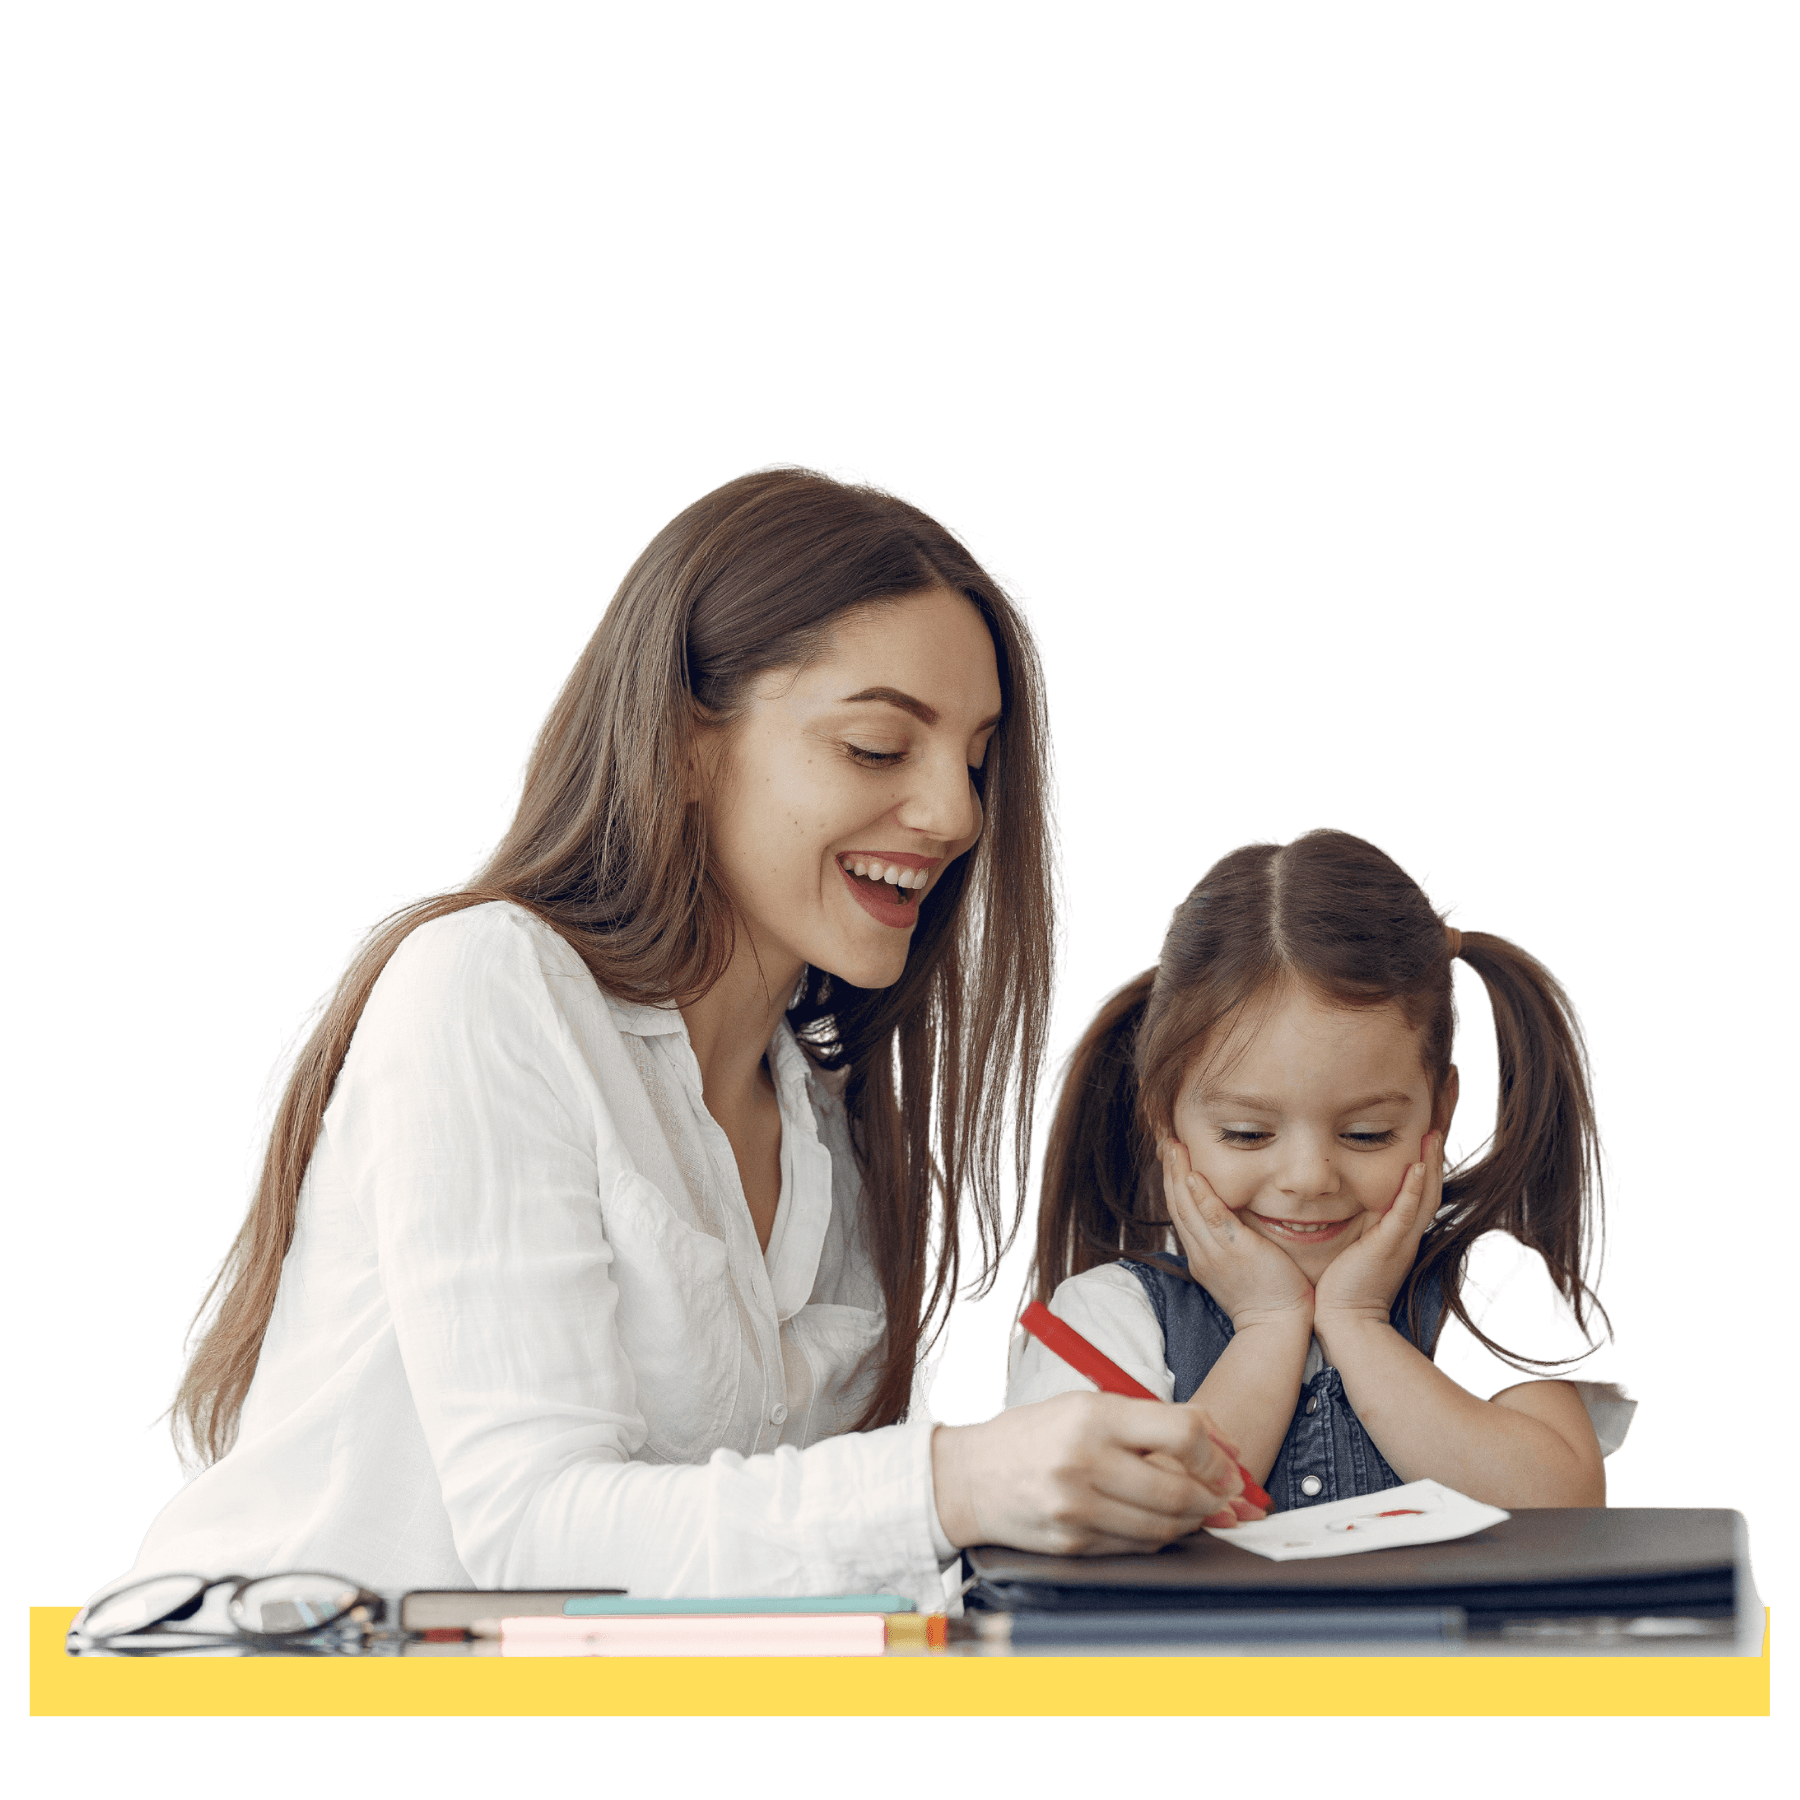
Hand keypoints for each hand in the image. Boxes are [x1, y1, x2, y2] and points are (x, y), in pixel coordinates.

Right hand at [930, 1392, 1258, 1555]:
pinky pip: (1137, 1547)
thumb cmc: (1036, 1434)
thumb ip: (1149, 1419)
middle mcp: (1084, 1462)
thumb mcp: (1086, 1405)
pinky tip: (1160, 1522)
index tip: (1228, 1462)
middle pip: (1178, 1490)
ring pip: (1164, 1526)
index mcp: (1092, 1416)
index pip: (1180, 1433)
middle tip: (1225, 1494)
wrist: (971, 1477)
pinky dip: (1160, 1537)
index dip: (1217, 1452)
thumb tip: (1219, 1443)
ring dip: (1192, 1520)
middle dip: (1214, 1496)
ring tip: (1196, 1507)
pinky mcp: (1073, 1543)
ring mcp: (1077, 1508)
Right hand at [1161, 1137, 1314, 1329]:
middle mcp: (1201, 1252)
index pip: (1180, 1212)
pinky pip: (1212, 1218)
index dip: (1172, 1182)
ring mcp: (1215, 1252)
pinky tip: (1193, 1175)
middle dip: (1169, 1171)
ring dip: (1178, 1174)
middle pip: (1177, 1205)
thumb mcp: (1239, 1268)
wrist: (1277, 1326)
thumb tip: (1232, 1221)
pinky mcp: (1235, 1250)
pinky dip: (1200, 1196)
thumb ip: (1231, 1243)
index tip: (1172, 1157)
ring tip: (1174, 1146)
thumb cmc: (1267, 1298)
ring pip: (1187, 1207)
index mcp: (1200, 1255)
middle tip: (1166, 1141)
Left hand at [1314, 1131, 1442, 1328]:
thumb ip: (1361, 1227)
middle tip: (1438, 1127)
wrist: (1344, 1320)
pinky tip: (1417, 1168)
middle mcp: (1407, 1236)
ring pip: (1425, 1197)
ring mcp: (1400, 1241)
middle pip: (1430, 1190)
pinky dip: (1413, 1190)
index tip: (1426, 1138)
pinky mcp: (1387, 1247)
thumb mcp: (1356, 1248)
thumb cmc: (1343, 1287)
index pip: (1420, 1195)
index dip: (1426, 1167)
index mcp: (1400, 1236)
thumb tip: (1352, 1204)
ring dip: (1430, 1165)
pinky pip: (1405, 1214)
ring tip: (1433, 1136)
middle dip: (1435, 1158)